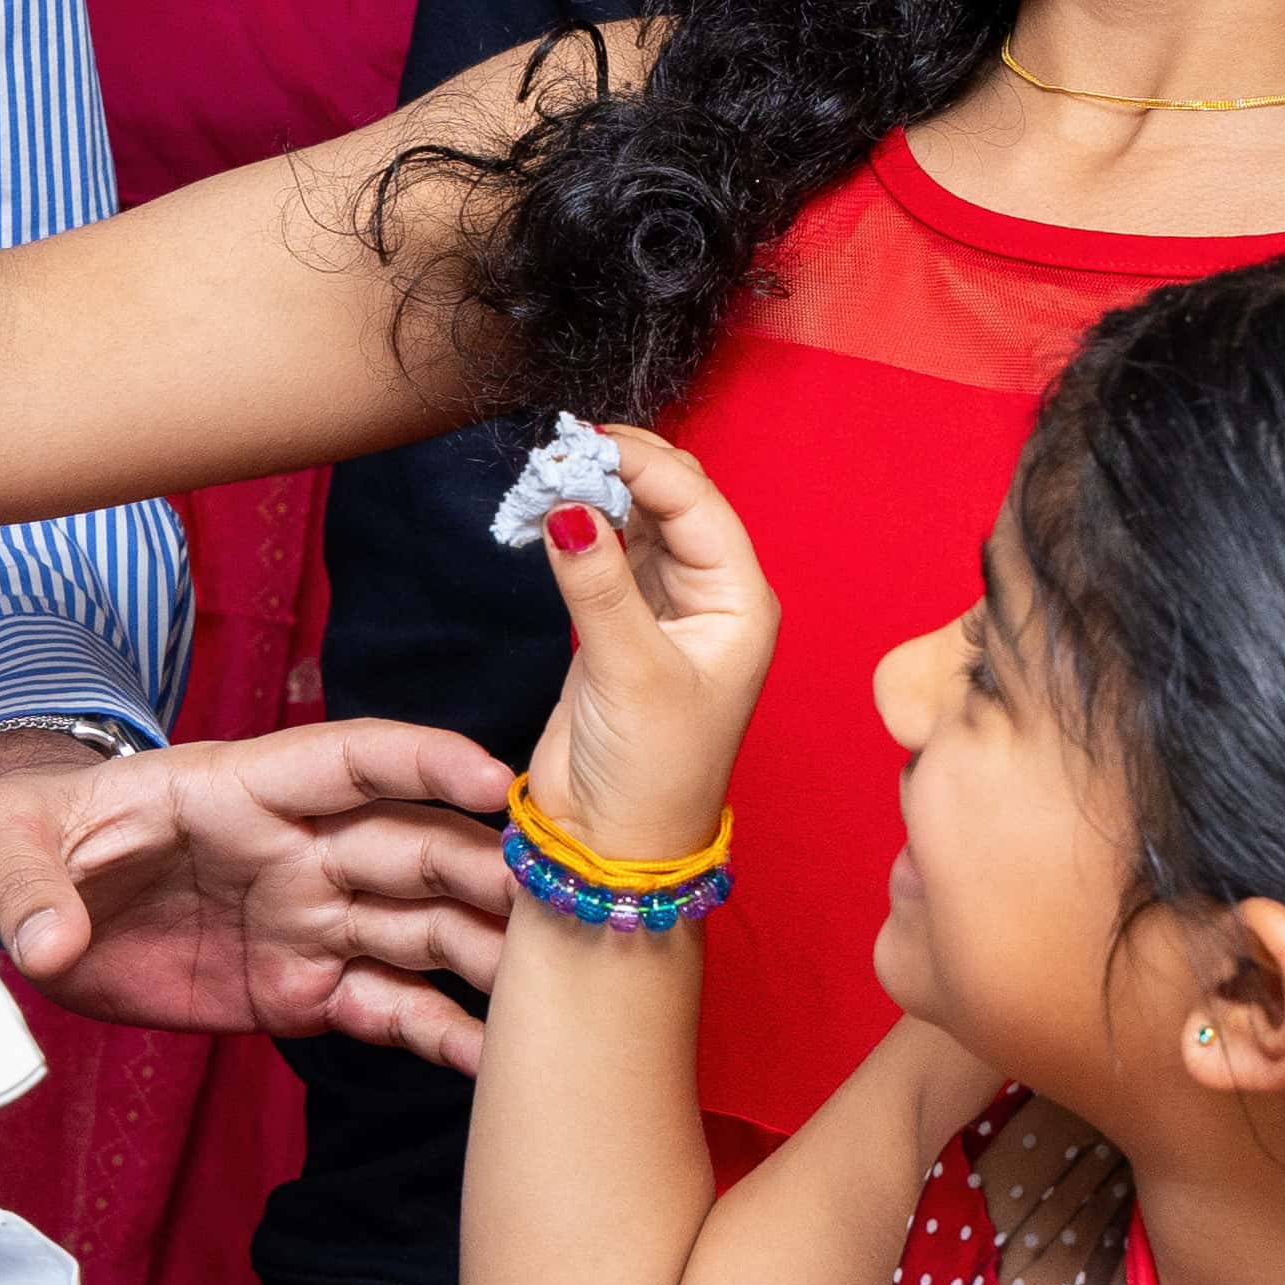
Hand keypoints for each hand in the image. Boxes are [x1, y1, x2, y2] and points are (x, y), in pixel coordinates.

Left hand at [0, 723, 516, 1073]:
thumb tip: (52, 941)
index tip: (499, 783)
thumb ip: (34, 890)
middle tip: (560, 905)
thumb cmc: (28, 838)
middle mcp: (296, 849)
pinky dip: (442, 1034)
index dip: (424, 764)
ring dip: (487, 955)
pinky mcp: (302, 988)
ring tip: (556, 995)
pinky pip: (386, 1008)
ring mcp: (309, 919)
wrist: (28, 897)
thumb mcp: (7, 848)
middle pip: (411, 850)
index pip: (349, 761)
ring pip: (421, 931)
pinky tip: (498, 1065)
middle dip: (486, 872)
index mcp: (237, 788)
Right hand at [521, 418, 776, 868]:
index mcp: (739, 602)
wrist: (611, 845)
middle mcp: (709, 596)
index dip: (645, 463)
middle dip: (619, 466)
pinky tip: (545, 510)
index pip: (697, 503)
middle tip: (558, 448)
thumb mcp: (629, 671)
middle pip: (670, 500)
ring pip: (634, 520)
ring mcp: (662, 608)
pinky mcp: (617, 624)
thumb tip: (569, 504)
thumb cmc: (651, 772)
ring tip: (545, 472)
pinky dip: (575, 527)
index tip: (584, 438)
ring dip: (593, 492)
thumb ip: (600, 583)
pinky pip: (603, 552)